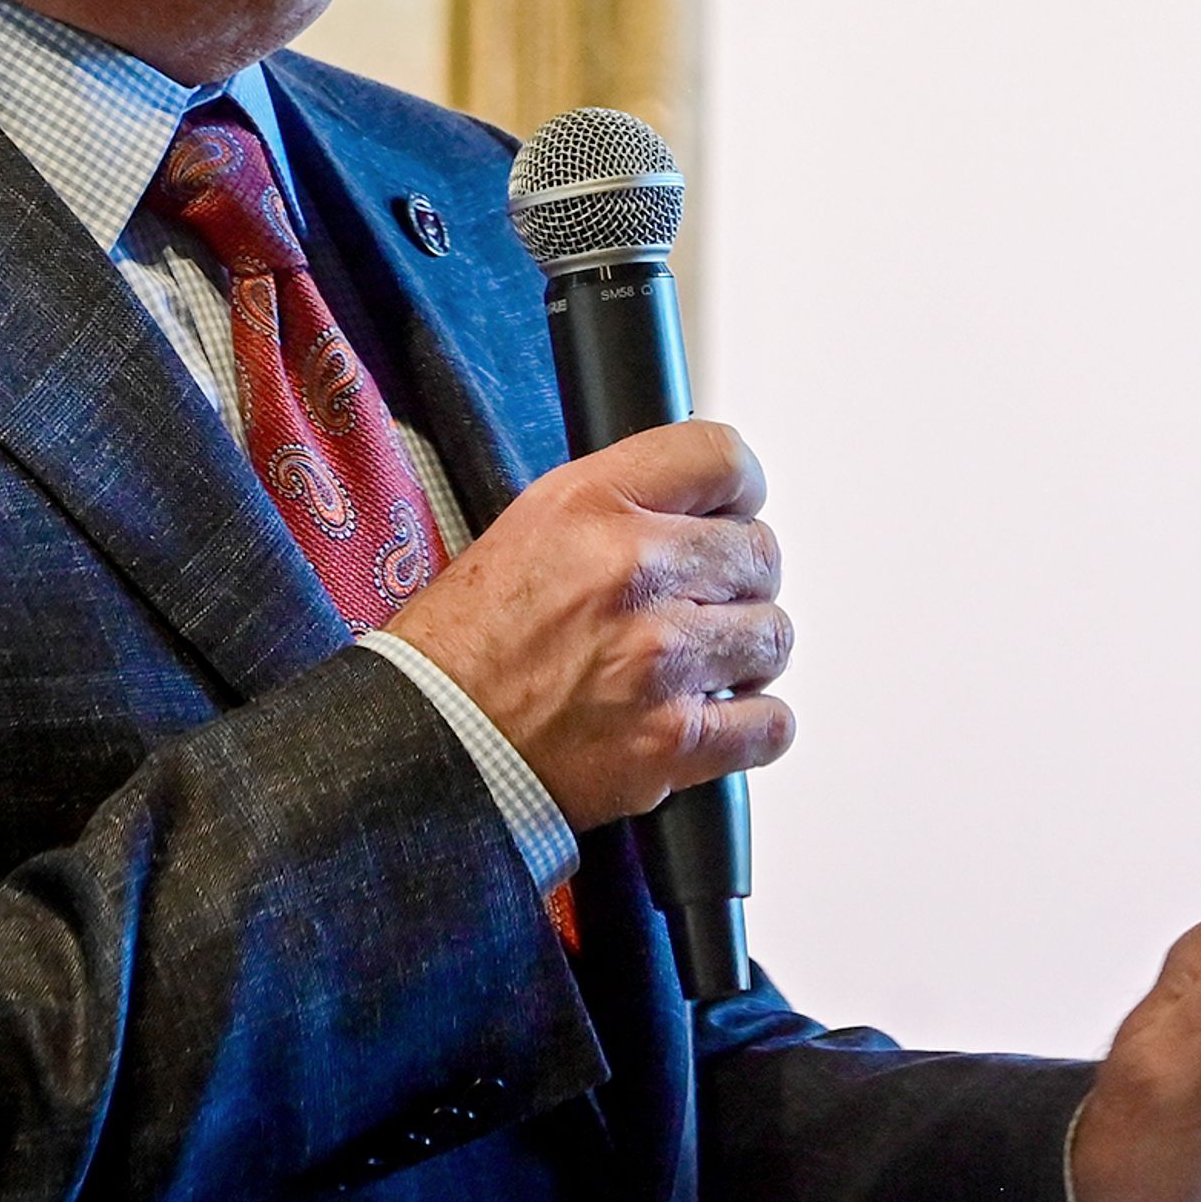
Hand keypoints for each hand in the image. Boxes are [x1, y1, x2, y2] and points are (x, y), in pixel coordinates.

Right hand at [385, 419, 793, 829]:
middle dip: (736, 579)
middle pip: (759, 552)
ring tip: (698, 663)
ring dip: (744, 652)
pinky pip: (770, 724)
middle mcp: (632, 572)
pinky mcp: (673, 740)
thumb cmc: (465, 644)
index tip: (733, 509)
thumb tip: (701, 511)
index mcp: (591, 505)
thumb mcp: (532, 525)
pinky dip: (753, 724)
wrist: (429, 744)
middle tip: (698, 602)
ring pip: (771, 635)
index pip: (722, 457)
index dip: (738, 486)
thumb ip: (623, 505)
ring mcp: (660, 660)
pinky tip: (716, 716)